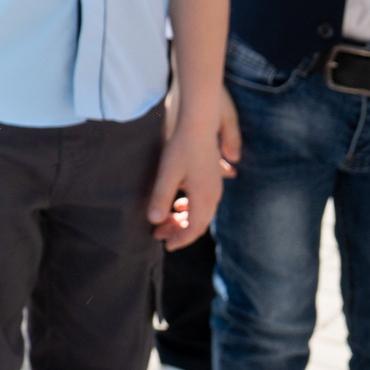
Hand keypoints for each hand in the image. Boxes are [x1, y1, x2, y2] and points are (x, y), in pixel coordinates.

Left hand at [147, 121, 225, 248]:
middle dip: (179, 232)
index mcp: (204, 198)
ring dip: (183, 220)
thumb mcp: (167, 173)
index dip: (180, 240)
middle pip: (198, 224)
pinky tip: (178, 205)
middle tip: (159, 236)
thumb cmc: (182, 148)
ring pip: (200, 213)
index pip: (194, 229)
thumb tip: (154, 221)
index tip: (165, 246)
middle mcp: (213, 196)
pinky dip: (190, 209)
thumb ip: (161, 197)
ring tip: (164, 221)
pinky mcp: (212, 179)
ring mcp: (215, 187)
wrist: (199, 124)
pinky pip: (203, 202)